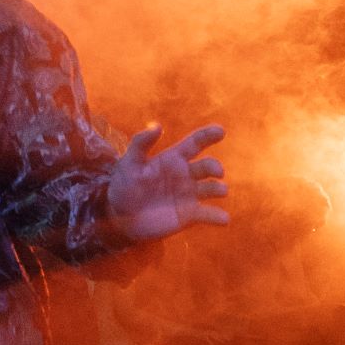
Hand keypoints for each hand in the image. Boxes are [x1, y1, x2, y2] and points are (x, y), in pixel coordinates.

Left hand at [106, 123, 228, 243]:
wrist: (121, 217)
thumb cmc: (124, 186)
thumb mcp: (129, 163)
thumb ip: (141, 144)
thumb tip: (157, 126)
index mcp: (173, 159)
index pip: (195, 143)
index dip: (208, 135)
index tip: (220, 131)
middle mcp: (185, 175)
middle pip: (207, 166)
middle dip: (215, 167)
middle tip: (217, 172)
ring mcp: (189, 195)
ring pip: (212, 189)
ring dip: (219, 189)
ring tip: (220, 191)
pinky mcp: (189, 215)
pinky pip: (207, 215)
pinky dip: (218, 217)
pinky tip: (224, 219)